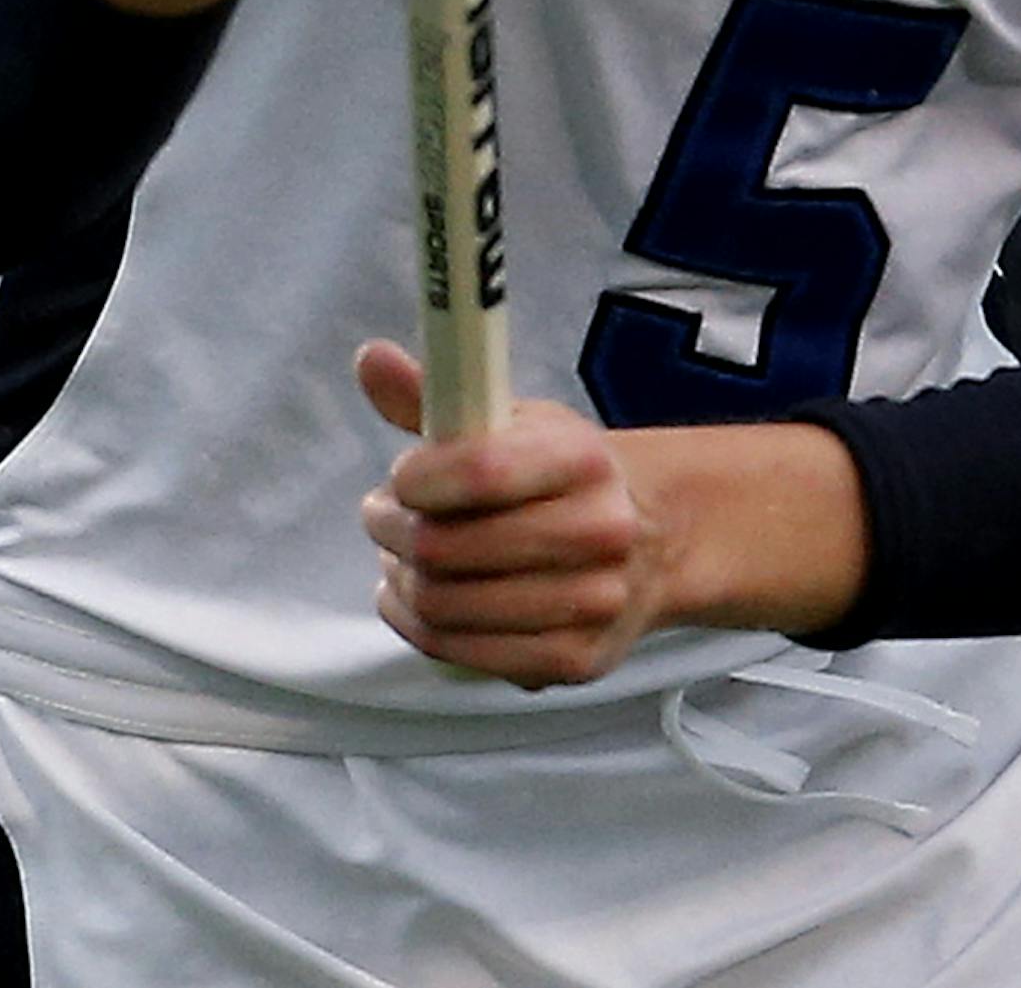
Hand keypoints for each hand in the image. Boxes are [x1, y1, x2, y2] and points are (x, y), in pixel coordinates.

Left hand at [357, 342, 672, 689]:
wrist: (650, 538)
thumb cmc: (561, 473)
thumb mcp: (514, 420)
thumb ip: (437, 395)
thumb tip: (370, 359)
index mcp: (584, 459)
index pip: (482, 471)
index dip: (419, 478)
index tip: (400, 475)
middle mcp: (599, 532)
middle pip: (450, 548)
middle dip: (393, 530)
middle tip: (379, 515)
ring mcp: (591, 603)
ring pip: (446, 606)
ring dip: (399, 580)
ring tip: (396, 557)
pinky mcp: (574, 661)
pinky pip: (463, 654)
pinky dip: (417, 626)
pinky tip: (411, 598)